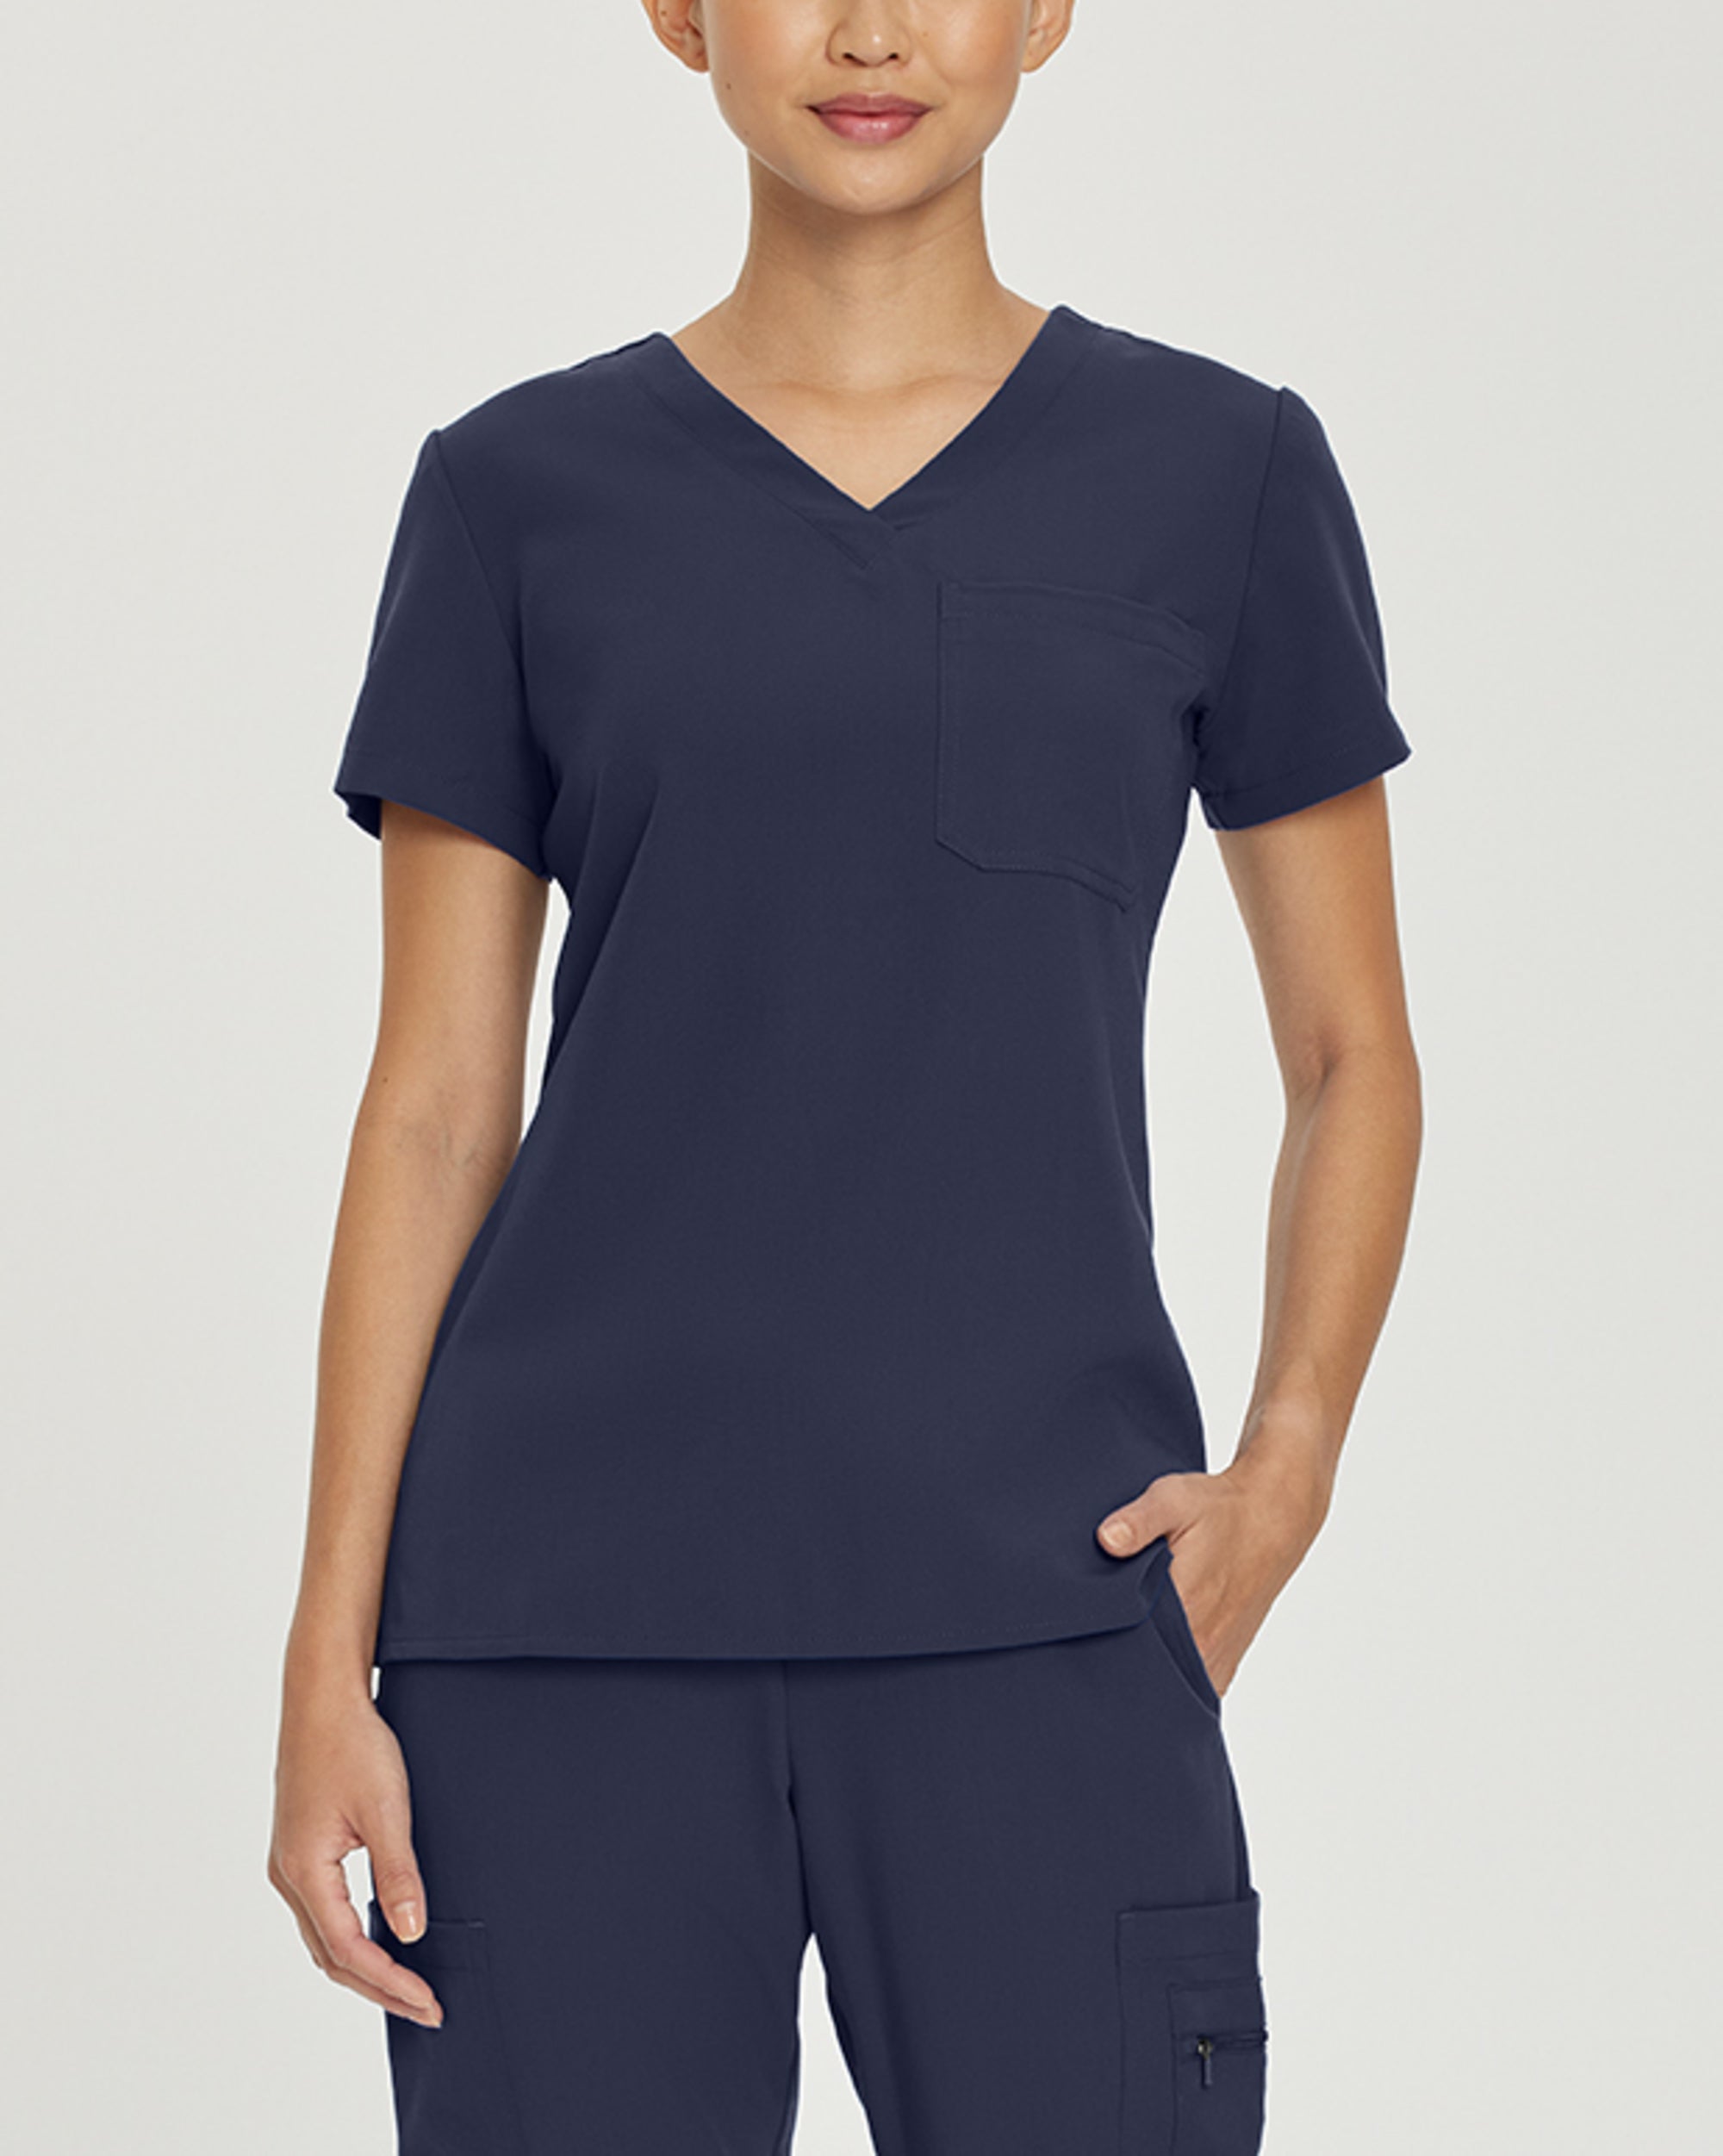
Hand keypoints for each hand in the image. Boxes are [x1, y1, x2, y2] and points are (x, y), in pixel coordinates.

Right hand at [267, 1680, 443, 2025]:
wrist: (322, 1699)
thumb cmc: (351, 1745)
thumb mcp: (385, 1810)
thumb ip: (397, 1874)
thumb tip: (409, 1934)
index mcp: (304, 1871)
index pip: (349, 1950)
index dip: (390, 1981)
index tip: (428, 2000)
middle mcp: (288, 1876)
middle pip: (331, 1956)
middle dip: (379, 1986)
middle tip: (425, 2007)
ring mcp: (290, 1864)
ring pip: (324, 1938)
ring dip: (363, 1967)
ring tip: (407, 1986)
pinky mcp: (300, 1850)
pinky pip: (322, 1913)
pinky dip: (350, 1938)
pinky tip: (379, 1938)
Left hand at [1093, 1452, 1328, 1696]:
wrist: (1272, 1517)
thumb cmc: (1221, 1510)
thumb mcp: (1173, 1499)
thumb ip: (1137, 1522)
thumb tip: (1105, 1539)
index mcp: (1186, 1609)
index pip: (1128, 1652)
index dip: (1101, 1646)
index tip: (1083, 1634)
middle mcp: (1202, 1646)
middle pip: (1145, 1676)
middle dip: (1119, 1661)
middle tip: (1100, 1634)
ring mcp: (1216, 1661)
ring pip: (1168, 1686)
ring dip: (1147, 1669)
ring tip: (1129, 1638)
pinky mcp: (1224, 1664)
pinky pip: (1189, 1687)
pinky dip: (1170, 1676)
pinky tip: (1155, 1648)